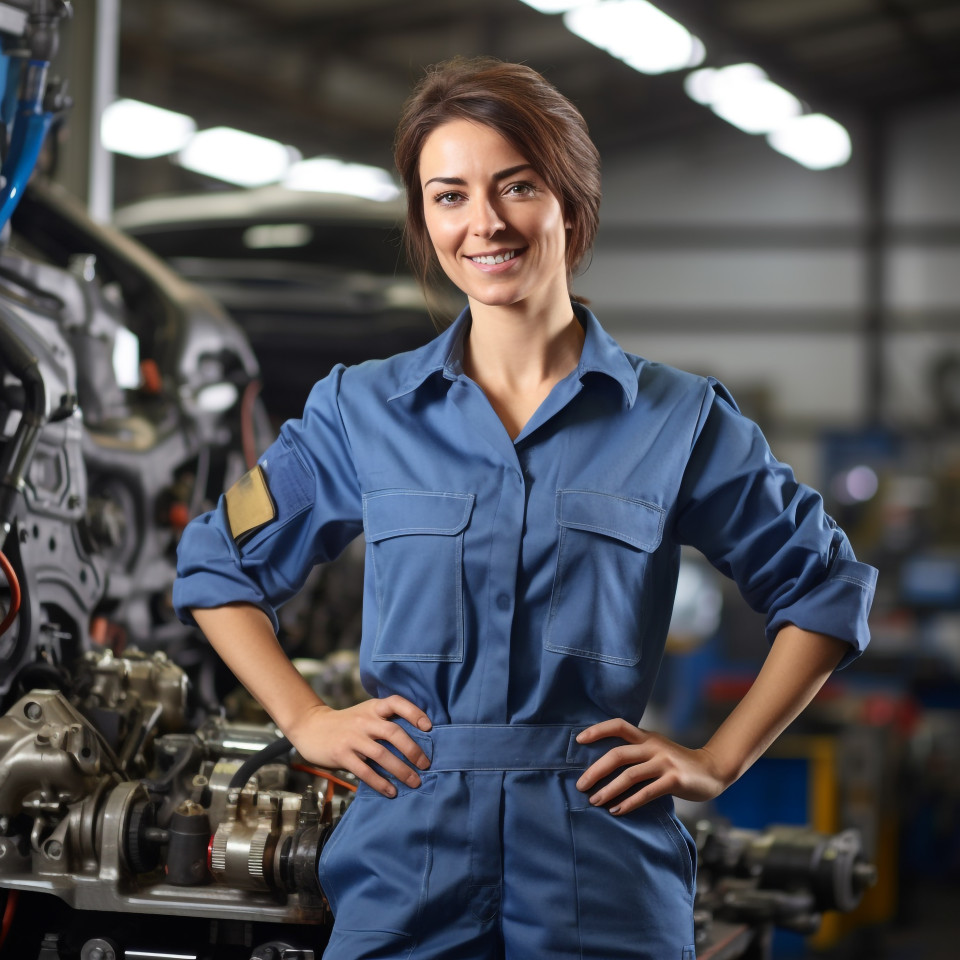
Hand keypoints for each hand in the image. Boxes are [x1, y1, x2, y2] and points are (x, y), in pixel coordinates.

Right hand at [285, 695, 431, 797]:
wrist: (311, 727)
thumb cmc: (346, 724)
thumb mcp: (365, 714)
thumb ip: (384, 722)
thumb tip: (416, 741)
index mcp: (373, 708)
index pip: (396, 702)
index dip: (414, 712)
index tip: (429, 727)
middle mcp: (364, 720)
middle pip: (393, 732)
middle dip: (413, 750)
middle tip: (426, 764)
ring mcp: (352, 737)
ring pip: (382, 754)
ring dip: (401, 770)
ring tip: (415, 782)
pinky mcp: (341, 754)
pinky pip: (365, 771)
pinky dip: (380, 782)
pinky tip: (391, 791)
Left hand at [575, 719, 728, 814]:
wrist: (711, 771)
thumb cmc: (676, 764)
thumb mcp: (655, 751)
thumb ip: (635, 753)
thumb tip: (601, 767)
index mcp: (646, 737)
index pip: (618, 725)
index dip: (597, 730)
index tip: (578, 739)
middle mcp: (653, 746)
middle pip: (618, 754)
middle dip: (595, 770)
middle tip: (580, 785)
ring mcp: (664, 763)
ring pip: (629, 775)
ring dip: (608, 790)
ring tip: (594, 802)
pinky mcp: (674, 780)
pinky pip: (646, 793)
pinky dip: (629, 803)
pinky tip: (616, 811)